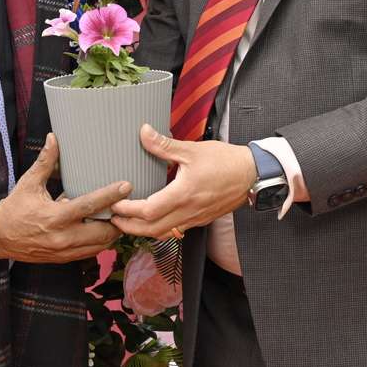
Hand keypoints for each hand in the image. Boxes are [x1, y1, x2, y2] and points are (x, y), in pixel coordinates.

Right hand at [0, 134, 130, 261]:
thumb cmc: (14, 209)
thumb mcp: (28, 183)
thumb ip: (45, 162)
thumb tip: (53, 138)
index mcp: (56, 217)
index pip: (90, 205)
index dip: (110, 196)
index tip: (127, 186)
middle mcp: (63, 237)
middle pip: (103, 232)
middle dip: (117, 219)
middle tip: (127, 205)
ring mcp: (64, 251)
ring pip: (100, 246)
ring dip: (111, 232)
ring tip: (118, 217)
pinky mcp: (64, 259)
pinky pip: (90, 253)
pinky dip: (100, 242)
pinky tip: (102, 230)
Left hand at [109, 125, 256, 238]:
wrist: (252, 175)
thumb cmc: (226, 161)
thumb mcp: (193, 150)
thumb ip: (165, 145)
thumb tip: (144, 132)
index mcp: (183, 194)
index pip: (148, 211)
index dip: (127, 210)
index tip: (115, 204)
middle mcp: (188, 211)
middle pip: (152, 230)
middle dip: (129, 227)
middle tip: (113, 219)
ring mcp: (195, 218)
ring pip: (163, 233)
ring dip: (143, 231)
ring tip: (128, 222)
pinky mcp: (201, 220)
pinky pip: (175, 231)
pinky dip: (159, 229)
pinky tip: (153, 220)